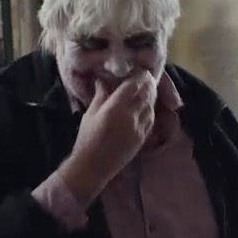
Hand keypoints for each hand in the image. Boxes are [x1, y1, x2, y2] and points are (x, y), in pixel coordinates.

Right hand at [58, 71, 156, 205]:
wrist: (93, 166)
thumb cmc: (87, 139)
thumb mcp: (90, 114)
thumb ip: (101, 95)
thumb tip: (103, 80)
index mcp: (114, 108)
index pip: (132, 86)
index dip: (138, 77)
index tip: (139, 71)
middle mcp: (129, 116)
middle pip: (145, 94)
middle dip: (148, 84)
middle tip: (148, 76)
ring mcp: (138, 128)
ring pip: (150, 106)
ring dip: (151, 96)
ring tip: (149, 88)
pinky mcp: (142, 138)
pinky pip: (150, 119)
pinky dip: (150, 109)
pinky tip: (147, 105)